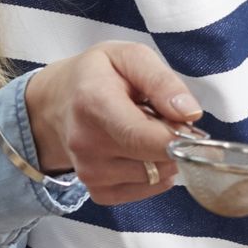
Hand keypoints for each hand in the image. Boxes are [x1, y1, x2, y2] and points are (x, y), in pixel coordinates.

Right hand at [24, 41, 201, 204]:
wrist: (57, 101)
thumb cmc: (97, 74)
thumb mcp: (129, 56)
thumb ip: (161, 81)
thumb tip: (189, 113)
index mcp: (94, 102)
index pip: (144, 137)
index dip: (177, 136)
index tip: (187, 125)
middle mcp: (86, 143)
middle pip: (155, 158)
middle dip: (173, 141)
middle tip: (164, 119)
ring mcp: (89, 171)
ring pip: (154, 176)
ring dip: (161, 157)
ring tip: (145, 132)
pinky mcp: (97, 190)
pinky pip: (143, 191)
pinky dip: (152, 175)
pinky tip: (140, 152)